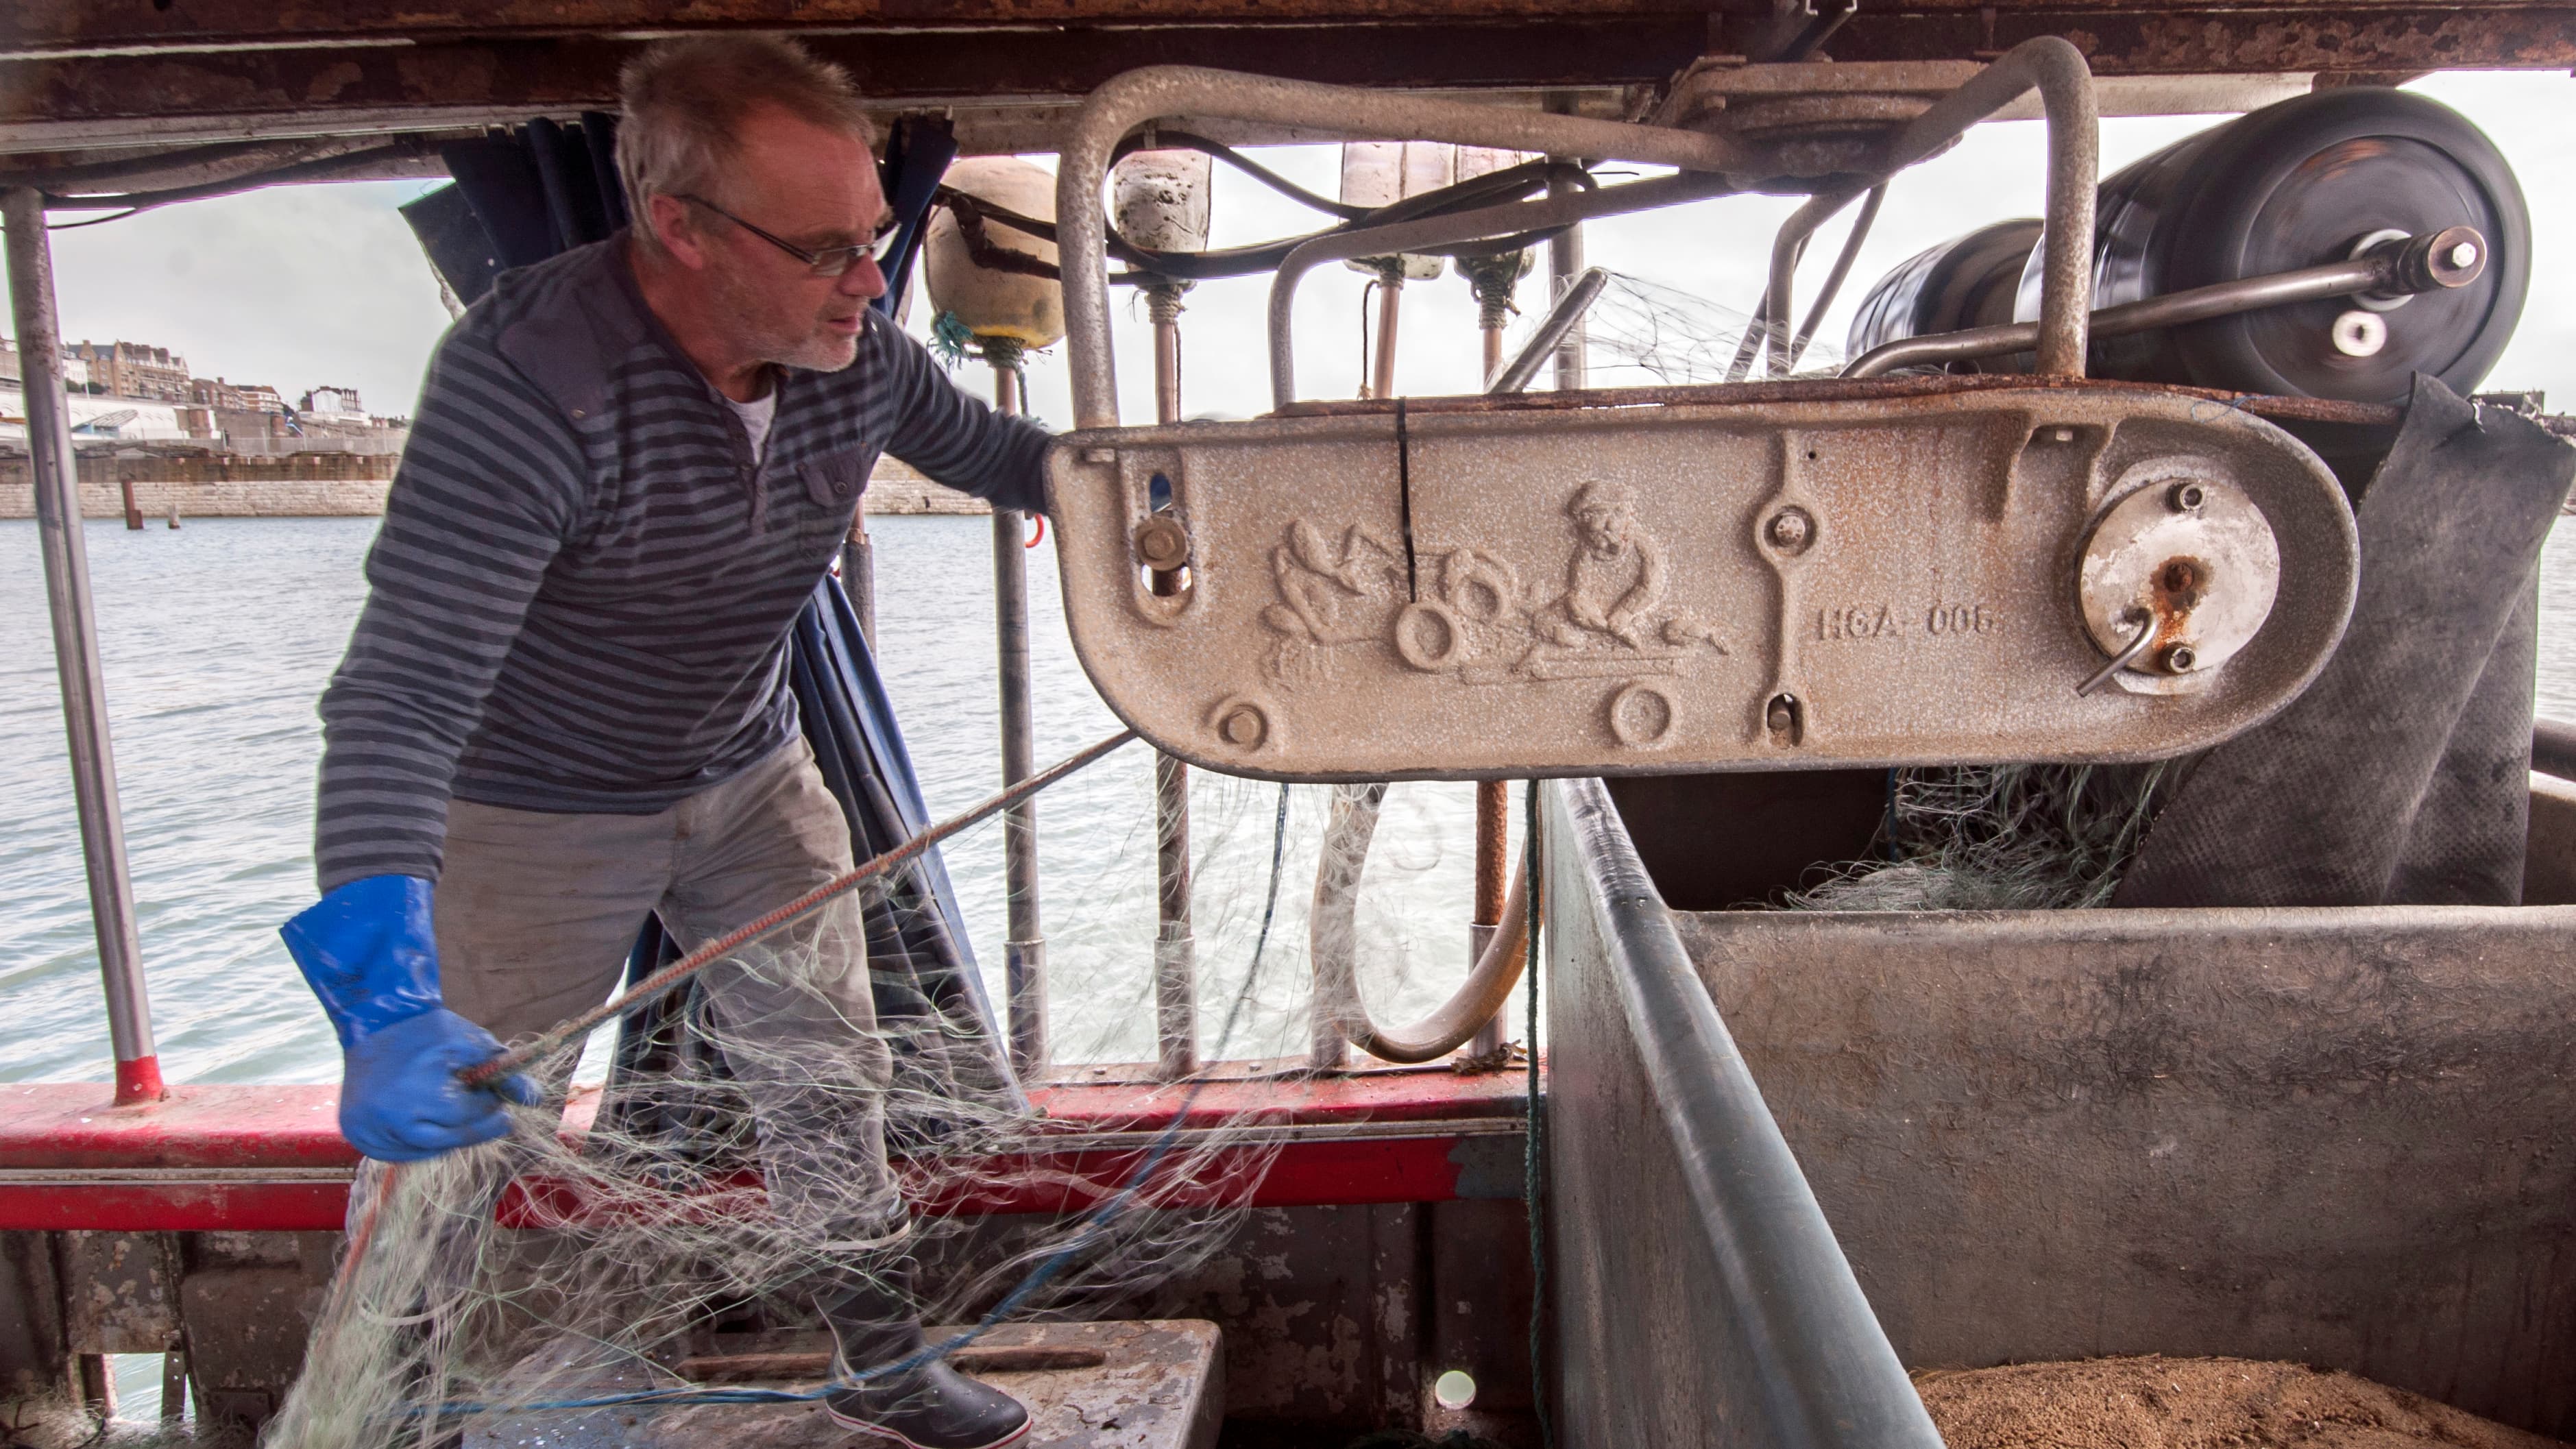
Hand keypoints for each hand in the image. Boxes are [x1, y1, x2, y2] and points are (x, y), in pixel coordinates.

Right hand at [281, 874, 539, 1161]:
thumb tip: (537, 1100)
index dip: (488, 1109)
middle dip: (473, 1130)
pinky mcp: (354, 1131)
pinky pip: (395, 1151)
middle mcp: (388, 1116)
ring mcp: (367, 1126)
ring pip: (421, 1151)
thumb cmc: (432, 1032)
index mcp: (417, 1093)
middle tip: (493, 1120)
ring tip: (456, 1116)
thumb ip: (505, 1074)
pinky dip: (416, 1145)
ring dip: (445, 1140)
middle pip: (445, 1141)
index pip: (466, 1117)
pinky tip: (430, 1126)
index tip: (498, 1103)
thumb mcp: (474, 1046)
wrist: (376, 1021)